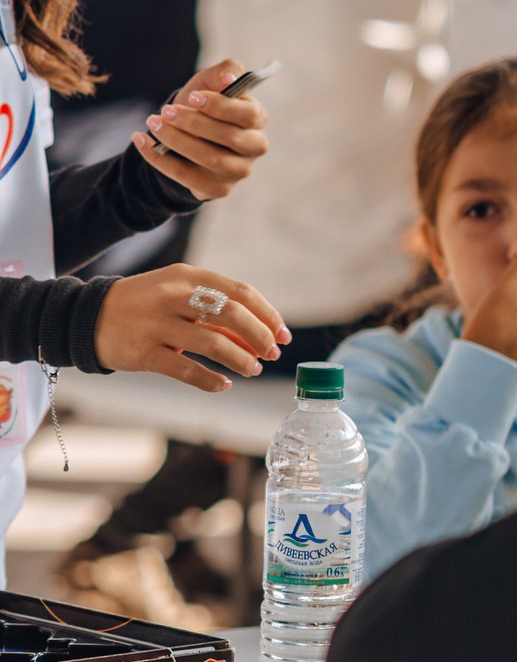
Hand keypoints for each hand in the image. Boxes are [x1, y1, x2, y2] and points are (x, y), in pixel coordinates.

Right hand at [94, 266, 286, 390]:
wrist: (87, 316)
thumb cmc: (147, 306)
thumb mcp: (179, 296)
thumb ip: (217, 312)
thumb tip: (262, 338)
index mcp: (187, 276)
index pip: (242, 293)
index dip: (268, 316)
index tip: (283, 335)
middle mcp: (172, 296)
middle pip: (233, 315)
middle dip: (260, 337)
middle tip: (272, 354)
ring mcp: (156, 324)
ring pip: (213, 344)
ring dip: (241, 360)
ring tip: (253, 369)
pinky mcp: (143, 352)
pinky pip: (186, 370)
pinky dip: (211, 381)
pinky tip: (224, 385)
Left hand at [135, 59, 271, 200]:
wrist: (183, 135)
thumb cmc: (200, 106)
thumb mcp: (209, 83)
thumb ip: (224, 71)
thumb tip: (229, 77)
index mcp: (256, 120)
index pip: (248, 115)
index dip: (221, 106)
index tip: (193, 97)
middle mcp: (254, 147)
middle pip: (229, 137)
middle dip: (193, 123)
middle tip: (165, 111)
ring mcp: (238, 171)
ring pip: (209, 158)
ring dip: (176, 139)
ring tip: (153, 123)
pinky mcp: (217, 188)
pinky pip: (187, 176)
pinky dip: (159, 159)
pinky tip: (141, 141)